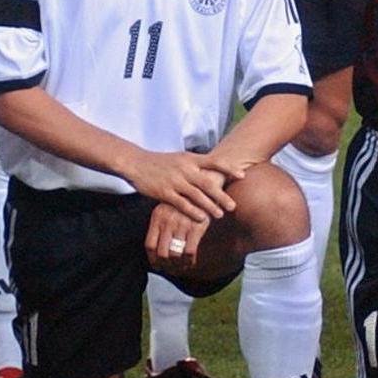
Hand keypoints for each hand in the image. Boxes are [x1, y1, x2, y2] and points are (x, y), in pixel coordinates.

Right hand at [126, 150, 247, 223]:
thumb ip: (196, 163)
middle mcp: (185, 169)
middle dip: (221, 195)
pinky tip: (201, 219)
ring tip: (220, 215)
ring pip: (197, 195)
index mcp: (190, 158)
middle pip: (207, 183)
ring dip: (210, 206)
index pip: (214, 161)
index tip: (242, 175)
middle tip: (233, 206)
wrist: (136, 163)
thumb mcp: (180, 157)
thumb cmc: (161, 161)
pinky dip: (193, 212)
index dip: (229, 168)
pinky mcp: (164, 192)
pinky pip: (182, 204)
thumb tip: (215, 167)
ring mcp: (175, 181)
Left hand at [145, 203, 210, 274]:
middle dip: (165, 265)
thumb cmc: (185, 201)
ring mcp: (182, 224)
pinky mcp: (196, 227)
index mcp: (158, 216)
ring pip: (175, 255)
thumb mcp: (168, 208)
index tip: (157, 265)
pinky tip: (191, 262)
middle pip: (162, 253)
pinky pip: (189, 252)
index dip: (153, 259)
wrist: (205, 187)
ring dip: (178, 266)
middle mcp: (168, 221)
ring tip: (181, 268)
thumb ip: (161, 225)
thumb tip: (156, 251)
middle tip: (169, 270)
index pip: (150, 245)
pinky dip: (189, 261)